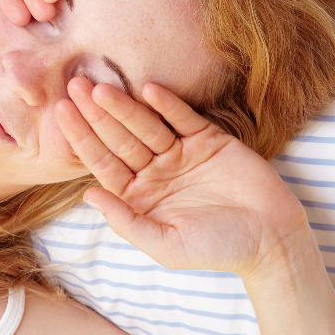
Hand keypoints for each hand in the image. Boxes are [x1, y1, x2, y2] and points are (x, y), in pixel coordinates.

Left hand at [55, 78, 311, 279]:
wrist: (272, 241)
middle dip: (95, 113)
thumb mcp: (165, 244)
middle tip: (73, 84)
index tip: (61, 112)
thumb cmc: (218, 249)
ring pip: (146, 125)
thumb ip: (126, 221)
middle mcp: (154, 170)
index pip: (102, 161)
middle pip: (118, 137)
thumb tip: (87, 196)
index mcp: (137, 194)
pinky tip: (148, 89)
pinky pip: (183, 118)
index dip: (82, 137)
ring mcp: (180, 153)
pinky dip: (168, 104)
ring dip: (124, 105)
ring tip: (101, 86)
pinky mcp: (209, 140)